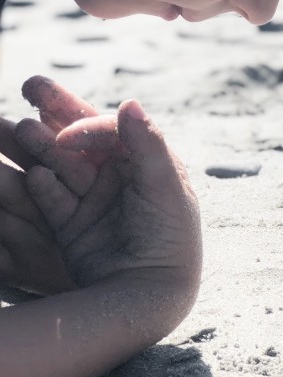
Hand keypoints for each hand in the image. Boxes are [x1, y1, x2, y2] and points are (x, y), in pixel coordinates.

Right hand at [17, 96, 201, 291]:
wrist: (151, 292)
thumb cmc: (170, 237)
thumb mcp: (164, 188)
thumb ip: (148, 145)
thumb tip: (130, 101)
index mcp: (145, 162)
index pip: (111, 129)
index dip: (88, 123)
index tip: (71, 135)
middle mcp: (118, 176)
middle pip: (80, 136)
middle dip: (56, 110)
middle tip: (31, 84)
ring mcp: (93, 199)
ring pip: (58, 162)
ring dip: (39, 145)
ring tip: (19, 129)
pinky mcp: (70, 224)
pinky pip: (50, 198)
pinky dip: (41, 186)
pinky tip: (37, 178)